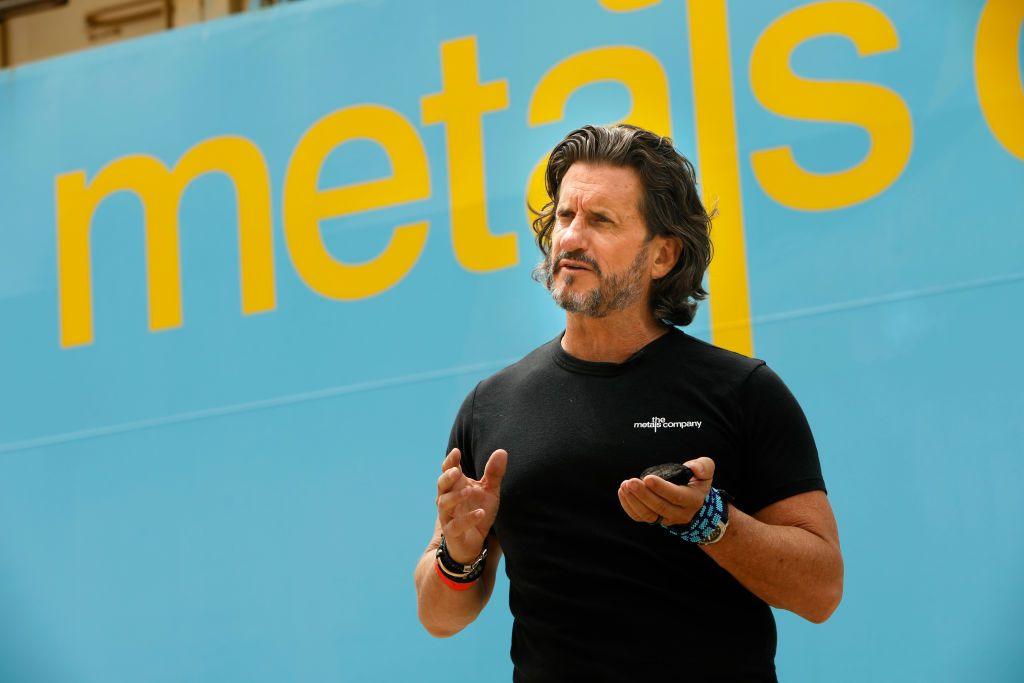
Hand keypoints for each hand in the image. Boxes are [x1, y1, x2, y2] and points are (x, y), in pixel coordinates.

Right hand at [436, 447, 506, 563]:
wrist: (475, 541)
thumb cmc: (478, 510)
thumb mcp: (490, 491)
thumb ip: (494, 473)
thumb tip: (502, 451)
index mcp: (455, 486)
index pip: (448, 470)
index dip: (450, 462)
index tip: (456, 452)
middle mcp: (448, 498)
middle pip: (441, 485)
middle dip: (447, 477)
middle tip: (456, 471)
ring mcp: (448, 515)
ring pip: (444, 504)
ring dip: (455, 497)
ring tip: (469, 491)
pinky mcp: (452, 532)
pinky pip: (456, 525)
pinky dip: (467, 519)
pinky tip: (480, 513)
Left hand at [618, 457, 714, 525]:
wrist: (694, 501)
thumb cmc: (696, 481)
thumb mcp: (706, 470)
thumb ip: (704, 466)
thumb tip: (693, 467)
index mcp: (693, 499)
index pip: (676, 496)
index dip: (661, 488)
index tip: (647, 478)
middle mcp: (680, 513)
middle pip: (660, 507)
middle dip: (644, 495)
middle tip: (631, 482)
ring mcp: (667, 519)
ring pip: (648, 515)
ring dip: (634, 501)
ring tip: (624, 486)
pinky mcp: (655, 520)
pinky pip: (640, 517)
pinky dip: (629, 506)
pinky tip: (623, 493)